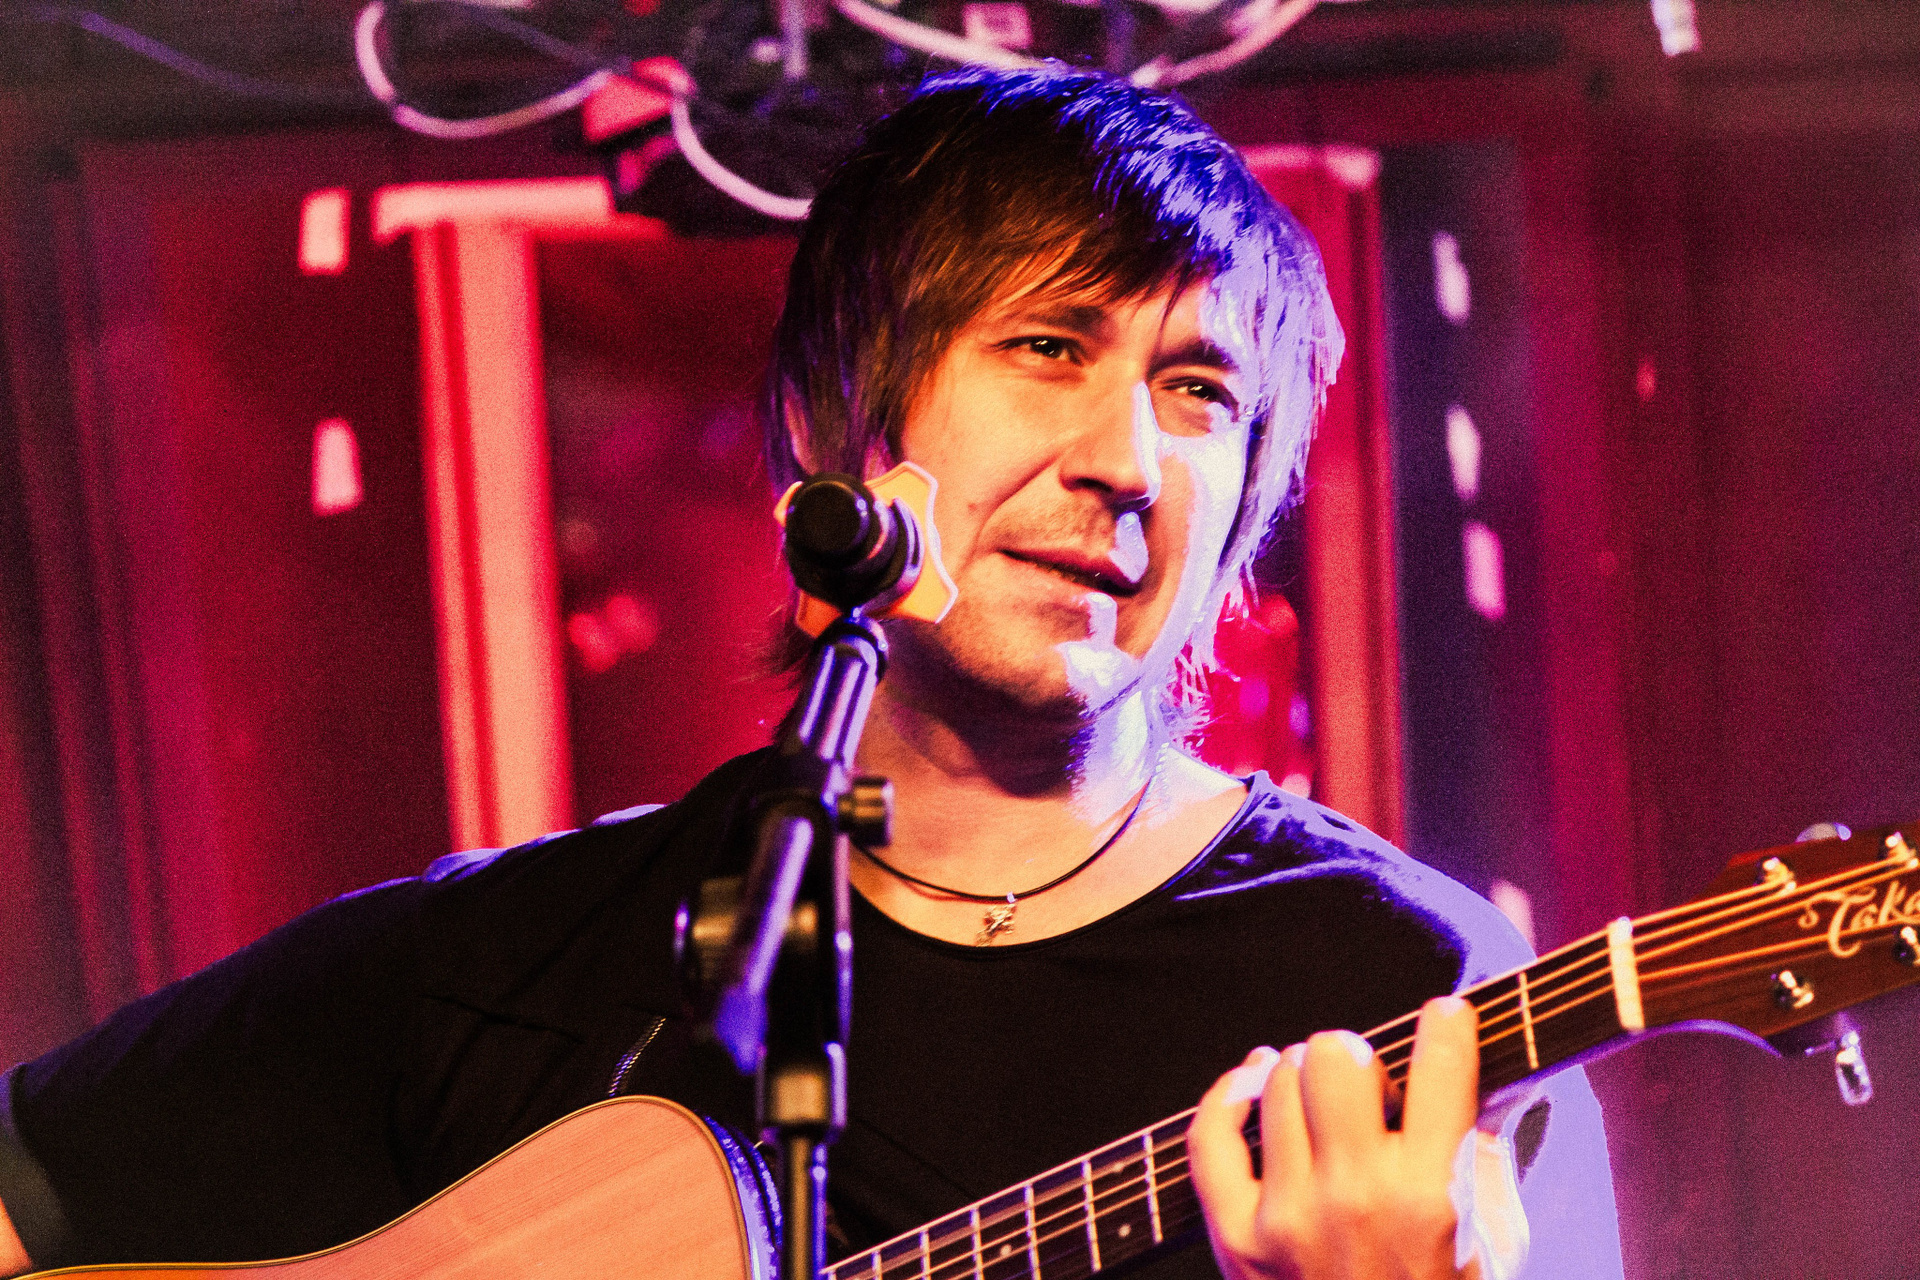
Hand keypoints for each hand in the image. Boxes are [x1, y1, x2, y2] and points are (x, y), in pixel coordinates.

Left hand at [1188, 996, 1480, 1279]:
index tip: (1447, 1017)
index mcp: (1434, 1195)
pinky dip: (1229, 1097)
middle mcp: (1359, 1197)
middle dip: (1357, 1058)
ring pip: (1279, 1083)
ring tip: (1320, 1098)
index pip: (1442, 1063)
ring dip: (1301, 1077)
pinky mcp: (1237, 1238)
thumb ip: (1486, 1152)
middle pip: (1337, 1056)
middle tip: (1368, 1087)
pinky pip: (1210, 1135)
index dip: (1449, 1024)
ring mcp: (1290, 1217)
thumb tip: (1485, 1073)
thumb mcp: (1496, 1238)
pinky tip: (1254, 1083)